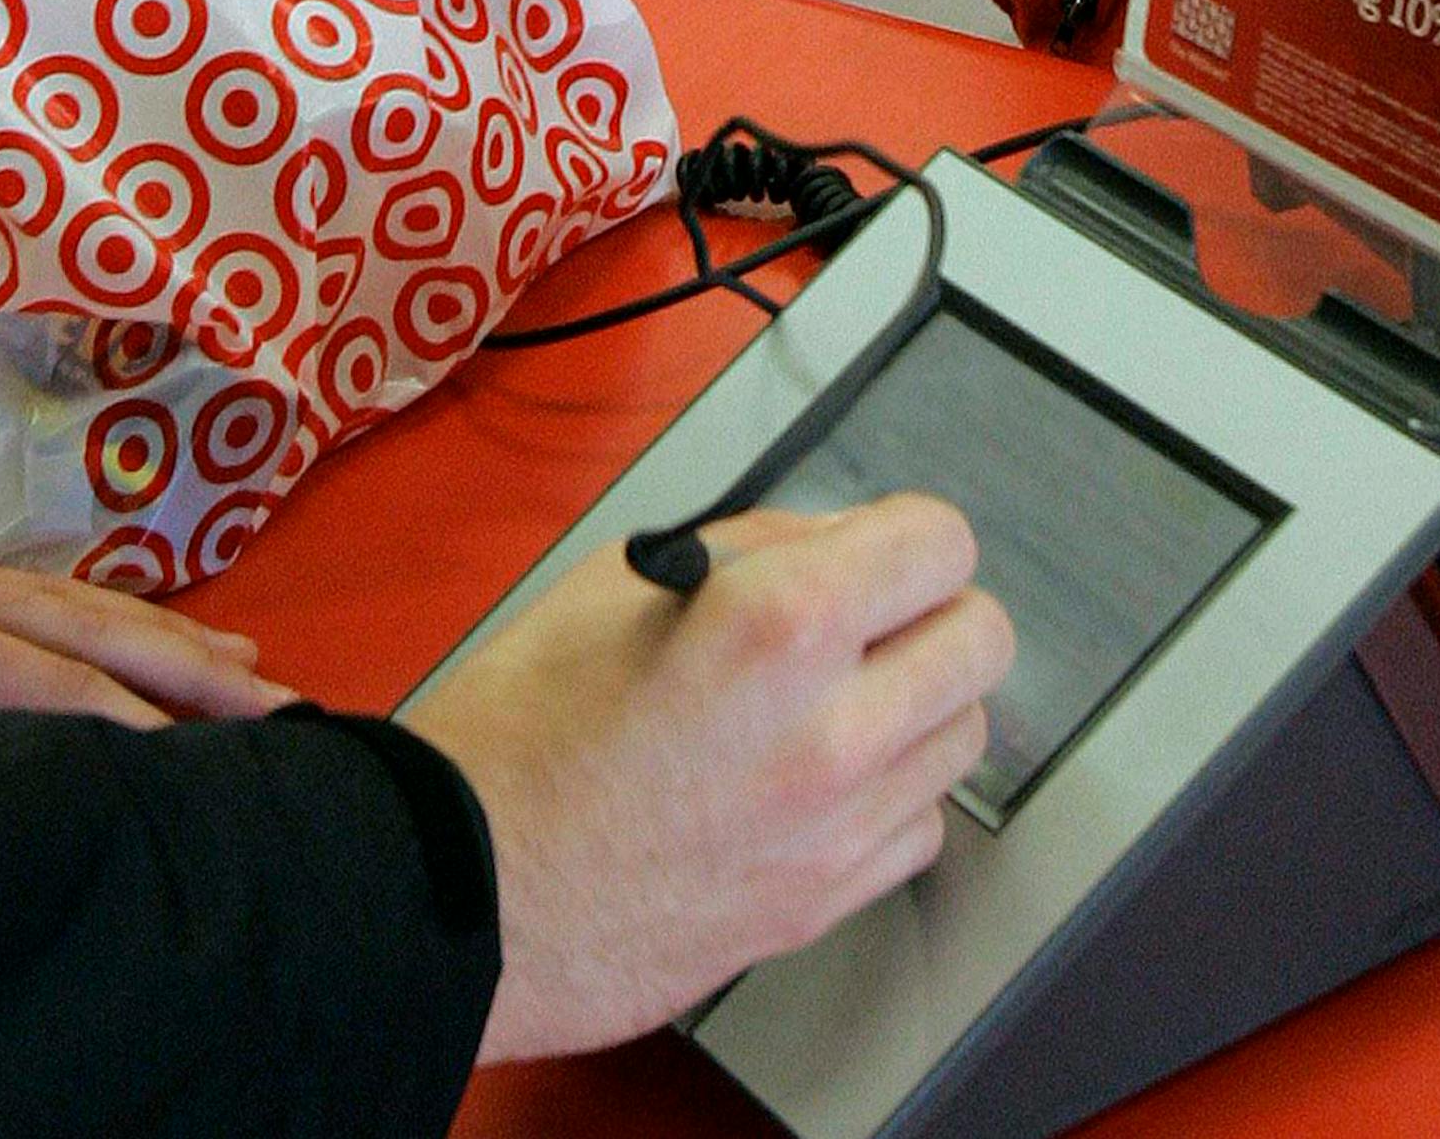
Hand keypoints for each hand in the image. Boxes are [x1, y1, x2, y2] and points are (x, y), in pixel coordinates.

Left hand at [0, 549, 294, 727]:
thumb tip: (0, 780)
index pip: (36, 675)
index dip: (113, 714)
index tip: (187, 756)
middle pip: (92, 628)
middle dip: (190, 668)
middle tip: (276, 701)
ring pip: (91, 605)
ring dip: (180, 641)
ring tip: (256, 668)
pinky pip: (70, 599)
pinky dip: (137, 622)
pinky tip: (181, 639)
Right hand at [407, 494, 1013, 1063]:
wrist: (454, 891)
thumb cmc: (511, 735)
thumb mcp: (615, 582)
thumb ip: (753, 547)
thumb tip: (837, 542)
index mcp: (776, 626)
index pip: (940, 544)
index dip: (906, 534)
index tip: (879, 548)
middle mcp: (830, 731)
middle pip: (984, 640)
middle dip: (933, 613)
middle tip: (872, 621)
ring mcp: (835, 831)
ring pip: (964, 736)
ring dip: (916, 706)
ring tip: (831, 704)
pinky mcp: (822, 905)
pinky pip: (920, 826)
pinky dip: (888, 796)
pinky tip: (815, 784)